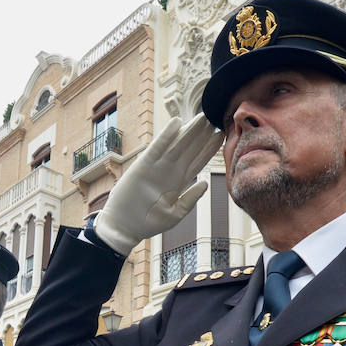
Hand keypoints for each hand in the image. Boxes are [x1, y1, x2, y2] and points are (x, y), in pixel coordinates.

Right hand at [92, 114, 221, 253]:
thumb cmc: (148, 223)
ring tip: (202, 118)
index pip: (197, 161)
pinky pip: (157, 147)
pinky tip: (176, 122)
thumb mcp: (174, 214)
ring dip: (189, 131)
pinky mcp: (142, 166)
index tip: (221, 135)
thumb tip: (204, 183)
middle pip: (190, 149)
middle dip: (202, 135)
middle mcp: (170, 172)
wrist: (124, 227)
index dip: (209, 148)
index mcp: (178, 182)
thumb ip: (190, 200)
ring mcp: (156, 167)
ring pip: (177, 145)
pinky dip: (166, 135)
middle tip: (214, 118)